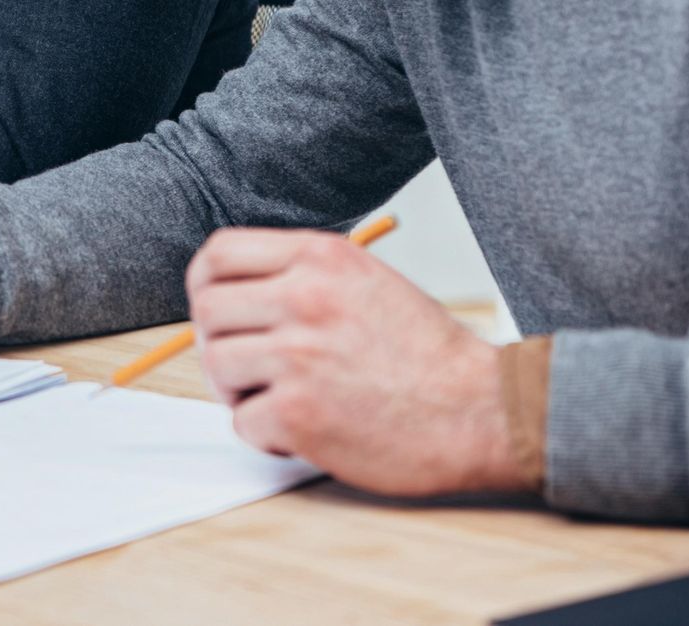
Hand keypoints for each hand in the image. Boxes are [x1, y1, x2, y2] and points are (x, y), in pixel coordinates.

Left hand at [187, 228, 526, 495]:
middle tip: (250, 369)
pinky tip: (304, 432)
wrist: (484, 411)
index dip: (204, 285)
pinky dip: (266, 434)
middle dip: (218, 343)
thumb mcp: (364, 281)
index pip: (218, 253)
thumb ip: (299, 276)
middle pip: (207, 310)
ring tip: (280, 400)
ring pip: (217, 365)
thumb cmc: (425, 353)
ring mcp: (298, 355)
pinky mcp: (298, 413)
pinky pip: (242, 421)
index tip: (215, 309)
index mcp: (319, 257)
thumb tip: (228, 293)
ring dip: (238, 391)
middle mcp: (304, 297)